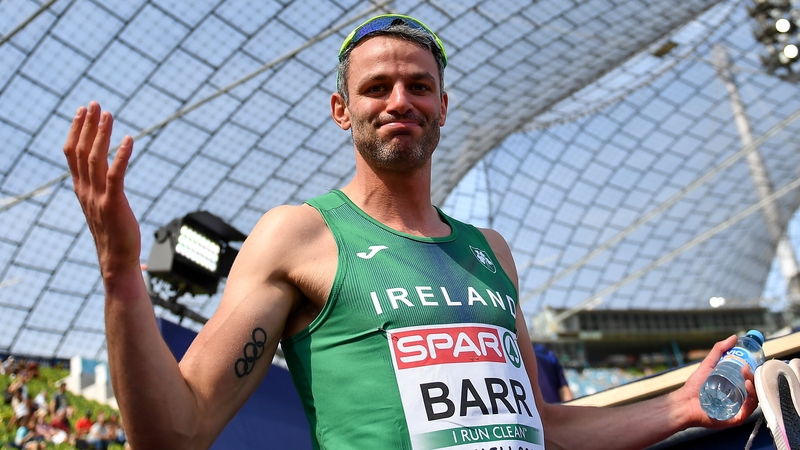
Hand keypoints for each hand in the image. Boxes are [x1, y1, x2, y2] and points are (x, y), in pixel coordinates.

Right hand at [63, 102, 140, 278]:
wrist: (117, 261)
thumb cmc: (116, 237)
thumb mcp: (104, 210)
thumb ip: (104, 194)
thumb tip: (110, 179)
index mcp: (81, 190)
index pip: (72, 155)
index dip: (76, 131)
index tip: (83, 112)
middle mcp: (86, 191)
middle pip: (80, 152)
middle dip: (87, 126)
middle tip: (94, 103)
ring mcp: (98, 198)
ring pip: (95, 159)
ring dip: (101, 135)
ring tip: (108, 114)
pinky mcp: (114, 204)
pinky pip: (115, 175)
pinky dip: (121, 155)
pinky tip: (129, 139)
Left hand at [678, 335, 757, 428]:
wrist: (684, 403)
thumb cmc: (695, 386)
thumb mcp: (708, 365)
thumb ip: (719, 350)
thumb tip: (733, 337)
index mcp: (735, 387)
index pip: (750, 378)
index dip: (754, 369)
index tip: (755, 359)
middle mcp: (739, 397)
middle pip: (754, 387)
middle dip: (753, 375)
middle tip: (746, 367)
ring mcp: (739, 408)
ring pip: (755, 396)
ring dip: (754, 384)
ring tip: (746, 373)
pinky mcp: (737, 417)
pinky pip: (750, 408)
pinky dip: (752, 397)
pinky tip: (747, 386)